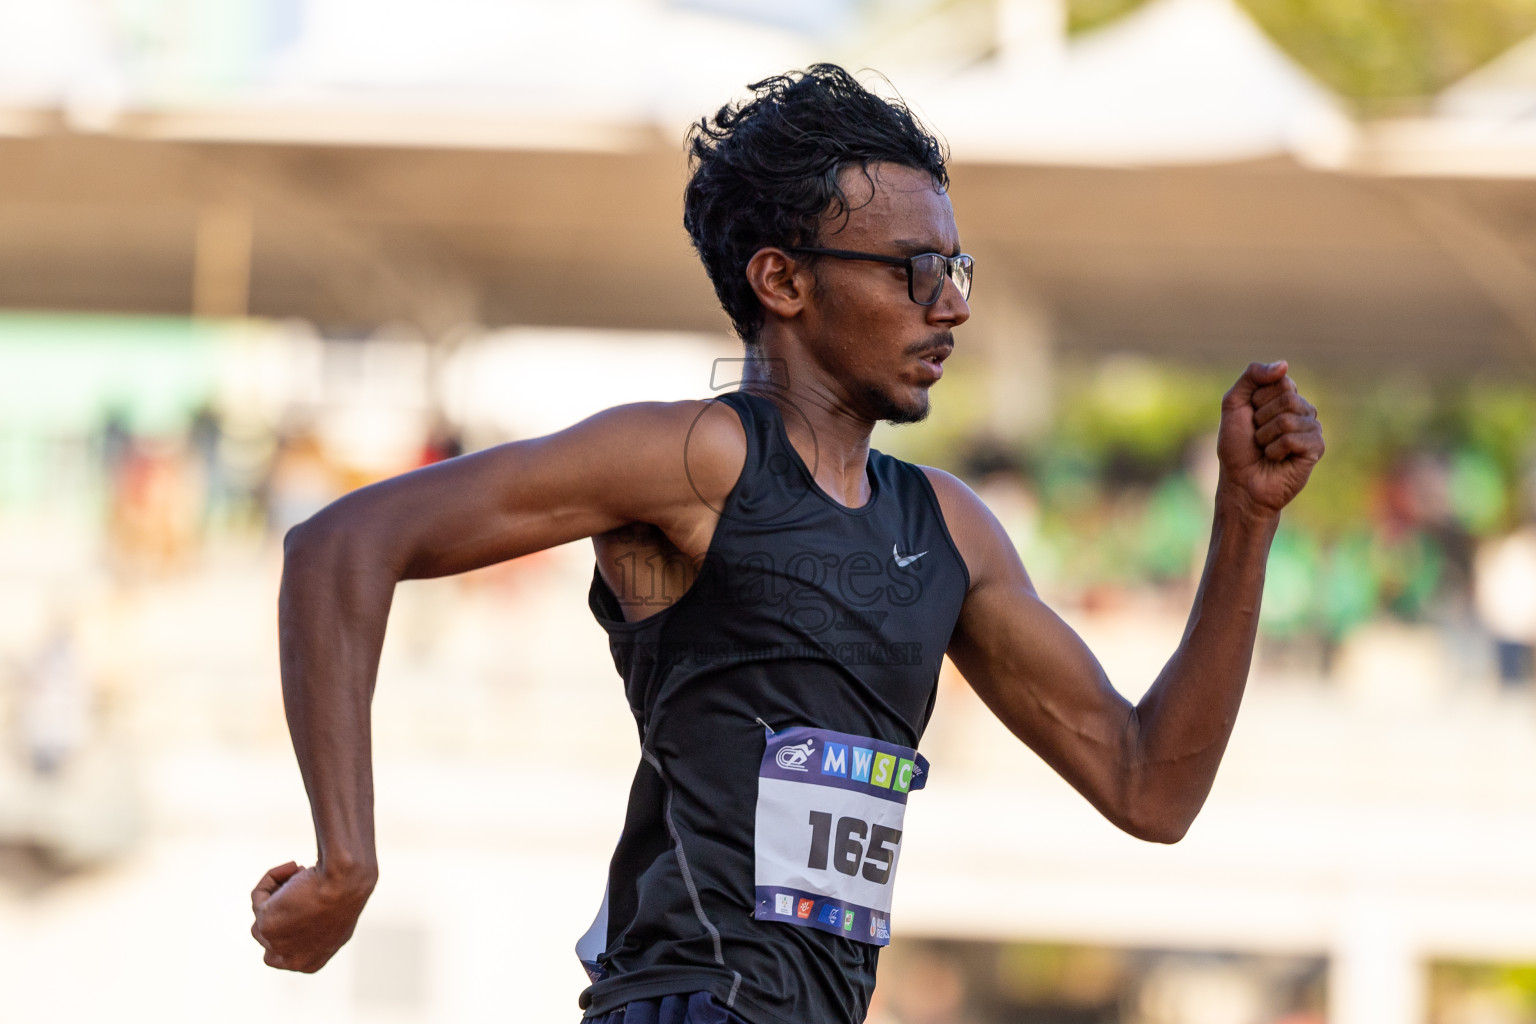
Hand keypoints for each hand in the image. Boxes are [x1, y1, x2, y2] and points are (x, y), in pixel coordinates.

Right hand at [250, 860, 375, 971]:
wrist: (346, 882)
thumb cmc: (347, 894)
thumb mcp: (335, 919)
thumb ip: (314, 928)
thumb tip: (296, 917)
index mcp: (311, 963)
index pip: (287, 951)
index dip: (291, 924)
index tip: (300, 900)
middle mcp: (293, 961)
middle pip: (270, 937)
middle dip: (279, 910)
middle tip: (297, 886)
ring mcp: (277, 946)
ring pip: (261, 918)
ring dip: (276, 893)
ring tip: (299, 874)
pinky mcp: (266, 926)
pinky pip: (258, 897)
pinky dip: (272, 878)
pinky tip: (294, 867)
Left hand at [1216, 361, 1323, 516]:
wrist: (1241, 482)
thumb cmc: (1237, 446)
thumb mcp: (1234, 404)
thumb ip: (1252, 376)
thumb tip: (1284, 365)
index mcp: (1286, 396)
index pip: (1279, 381)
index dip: (1257, 400)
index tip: (1251, 417)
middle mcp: (1303, 409)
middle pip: (1287, 398)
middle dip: (1261, 419)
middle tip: (1257, 436)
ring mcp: (1312, 428)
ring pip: (1288, 419)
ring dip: (1265, 437)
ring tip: (1266, 449)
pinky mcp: (1317, 448)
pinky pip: (1293, 439)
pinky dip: (1275, 450)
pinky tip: (1277, 459)